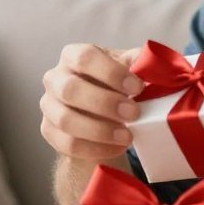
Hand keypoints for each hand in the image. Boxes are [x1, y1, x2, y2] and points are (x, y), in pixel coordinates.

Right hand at [40, 43, 144, 160]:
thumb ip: (141, 62)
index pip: (85, 58)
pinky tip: (116, 148)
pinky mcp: (49, 131)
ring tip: (128, 136)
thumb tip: (154, 63)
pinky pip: (67, 144)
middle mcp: (55, 78)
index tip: (137, 87)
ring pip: (66, 120)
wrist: (101, 114)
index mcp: (73, 55)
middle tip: (134, 113)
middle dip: (105, 103)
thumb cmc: (115, 84)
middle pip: (71, 89)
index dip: (111, 73)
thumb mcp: (129, 68)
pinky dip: (95, 148)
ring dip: (100, 130)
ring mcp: (48, 105)